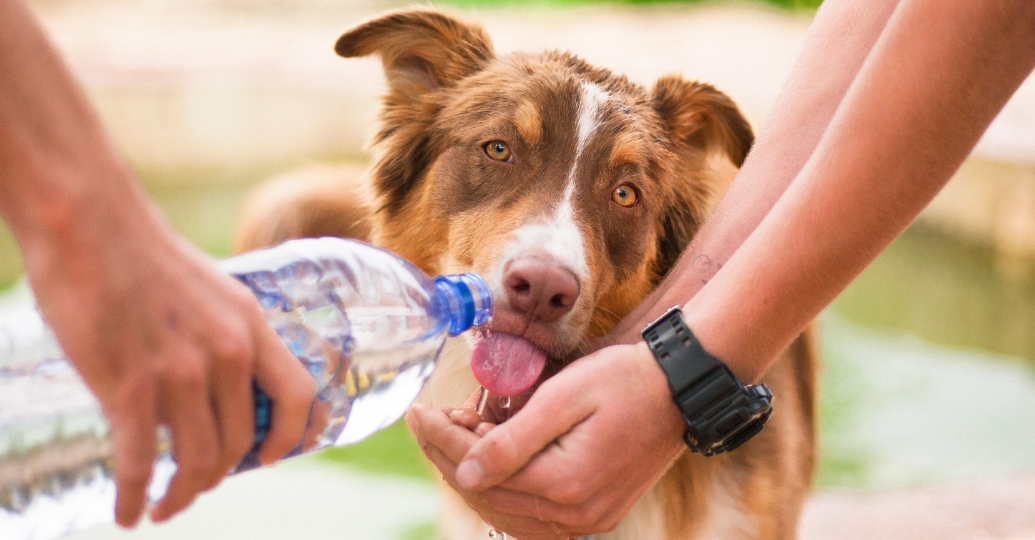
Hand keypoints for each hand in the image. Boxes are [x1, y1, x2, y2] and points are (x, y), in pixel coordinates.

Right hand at [23, 207, 315, 525]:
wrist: (89, 224)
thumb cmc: (143, 254)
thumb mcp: (211, 290)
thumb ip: (223, 334)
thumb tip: (218, 382)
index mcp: (251, 325)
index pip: (297, 394)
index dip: (293, 436)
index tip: (274, 457)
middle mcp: (227, 352)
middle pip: (241, 440)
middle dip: (221, 474)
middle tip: (198, 484)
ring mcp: (181, 372)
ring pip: (198, 460)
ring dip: (183, 494)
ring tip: (165, 505)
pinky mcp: (129, 387)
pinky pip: (141, 464)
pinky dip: (135, 497)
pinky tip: (128, 513)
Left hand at [407, 342, 685, 538]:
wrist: (680, 390)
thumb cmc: (623, 381)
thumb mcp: (564, 397)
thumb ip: (513, 440)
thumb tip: (464, 472)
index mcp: (564, 484)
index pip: (481, 470)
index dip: (442, 439)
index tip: (417, 411)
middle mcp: (574, 514)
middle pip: (488, 494)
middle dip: (450, 455)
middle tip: (429, 419)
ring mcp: (586, 520)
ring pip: (506, 510)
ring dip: (473, 474)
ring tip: (457, 433)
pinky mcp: (593, 514)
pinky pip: (531, 516)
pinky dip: (503, 490)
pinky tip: (490, 461)